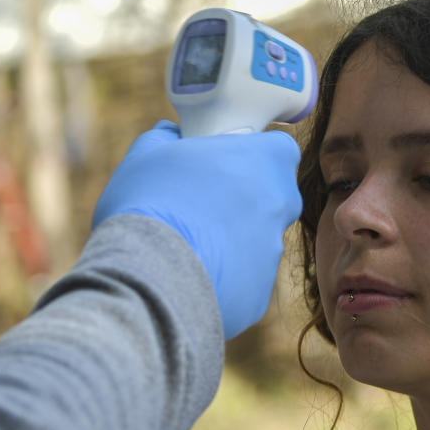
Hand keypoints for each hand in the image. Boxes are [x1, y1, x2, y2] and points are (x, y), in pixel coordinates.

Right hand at [92, 120, 301, 337]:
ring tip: (186, 244)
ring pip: (256, 242)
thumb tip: (169, 134)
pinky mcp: (259, 295)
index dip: (255, 155)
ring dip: (230, 241)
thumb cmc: (150, 202)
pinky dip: (221, 278)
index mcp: (266, 161)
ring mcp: (273, 252)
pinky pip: (241, 281)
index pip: (279, 150)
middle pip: (273, 198)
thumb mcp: (147, 154)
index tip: (228, 163)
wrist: (149, 275)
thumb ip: (166, 137)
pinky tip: (187, 276)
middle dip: (245, 200)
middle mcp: (282, 205)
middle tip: (204, 204)